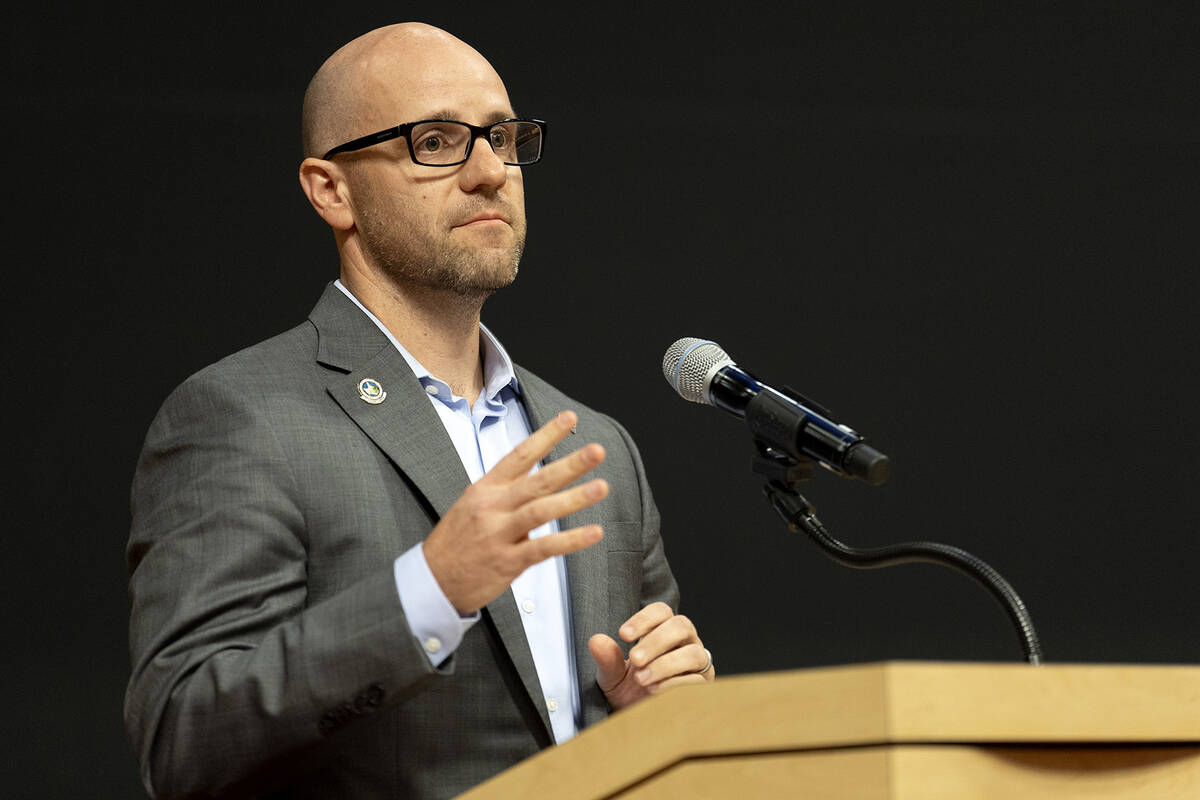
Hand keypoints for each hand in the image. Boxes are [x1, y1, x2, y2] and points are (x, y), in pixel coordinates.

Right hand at [423, 411, 607, 613]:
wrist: (431, 581)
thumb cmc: (455, 541)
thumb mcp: (471, 505)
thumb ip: (504, 492)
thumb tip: (537, 480)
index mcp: (485, 488)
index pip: (519, 455)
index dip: (546, 435)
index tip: (569, 418)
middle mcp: (492, 507)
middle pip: (537, 480)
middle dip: (570, 464)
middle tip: (597, 450)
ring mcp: (499, 534)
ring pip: (541, 511)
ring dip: (574, 498)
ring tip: (602, 486)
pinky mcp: (507, 562)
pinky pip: (543, 548)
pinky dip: (570, 540)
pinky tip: (594, 532)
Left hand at [588, 602, 713, 710]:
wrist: (640, 719)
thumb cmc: (628, 690)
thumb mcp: (612, 676)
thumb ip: (607, 658)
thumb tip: (596, 640)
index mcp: (662, 630)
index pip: (661, 611)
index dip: (645, 619)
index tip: (623, 635)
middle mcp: (685, 642)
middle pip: (681, 626)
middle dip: (656, 641)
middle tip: (635, 659)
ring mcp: (697, 663)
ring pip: (694, 653)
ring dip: (665, 664)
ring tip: (641, 679)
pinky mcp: (703, 686)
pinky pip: (696, 680)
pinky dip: (673, 684)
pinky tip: (654, 690)